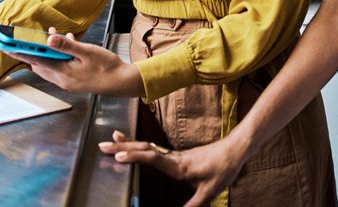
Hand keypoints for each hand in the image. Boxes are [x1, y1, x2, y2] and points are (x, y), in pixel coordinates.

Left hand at [4, 29, 143, 97]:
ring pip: (49, 66)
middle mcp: (62, 79)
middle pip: (39, 65)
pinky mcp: (74, 80)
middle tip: (22, 41)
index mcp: (63, 73)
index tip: (8, 47)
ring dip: (46, 53)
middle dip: (31, 52)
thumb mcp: (87, 52)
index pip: (36, 61)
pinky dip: (58, 56)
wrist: (121, 82)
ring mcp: (67, 81)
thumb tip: (49, 38)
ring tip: (49, 36)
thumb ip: (67, 45)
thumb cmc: (107, 67)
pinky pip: (59, 67)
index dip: (21, 53)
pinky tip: (67, 44)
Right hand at [99, 129, 246, 206]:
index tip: (118, 155)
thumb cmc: (223, 168)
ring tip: (113, 138)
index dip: (135, 156)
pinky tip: (134, 147)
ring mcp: (175, 155)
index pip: (153, 158)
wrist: (235, 149)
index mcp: (178, 166)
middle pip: (145, 149)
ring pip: (148, 147)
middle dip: (123, 146)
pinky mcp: (177, 156)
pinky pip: (154, 149)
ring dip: (129, 143)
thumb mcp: (210, 191)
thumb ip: (194, 205)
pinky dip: (140, 146)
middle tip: (102, 144)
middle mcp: (173, 158)